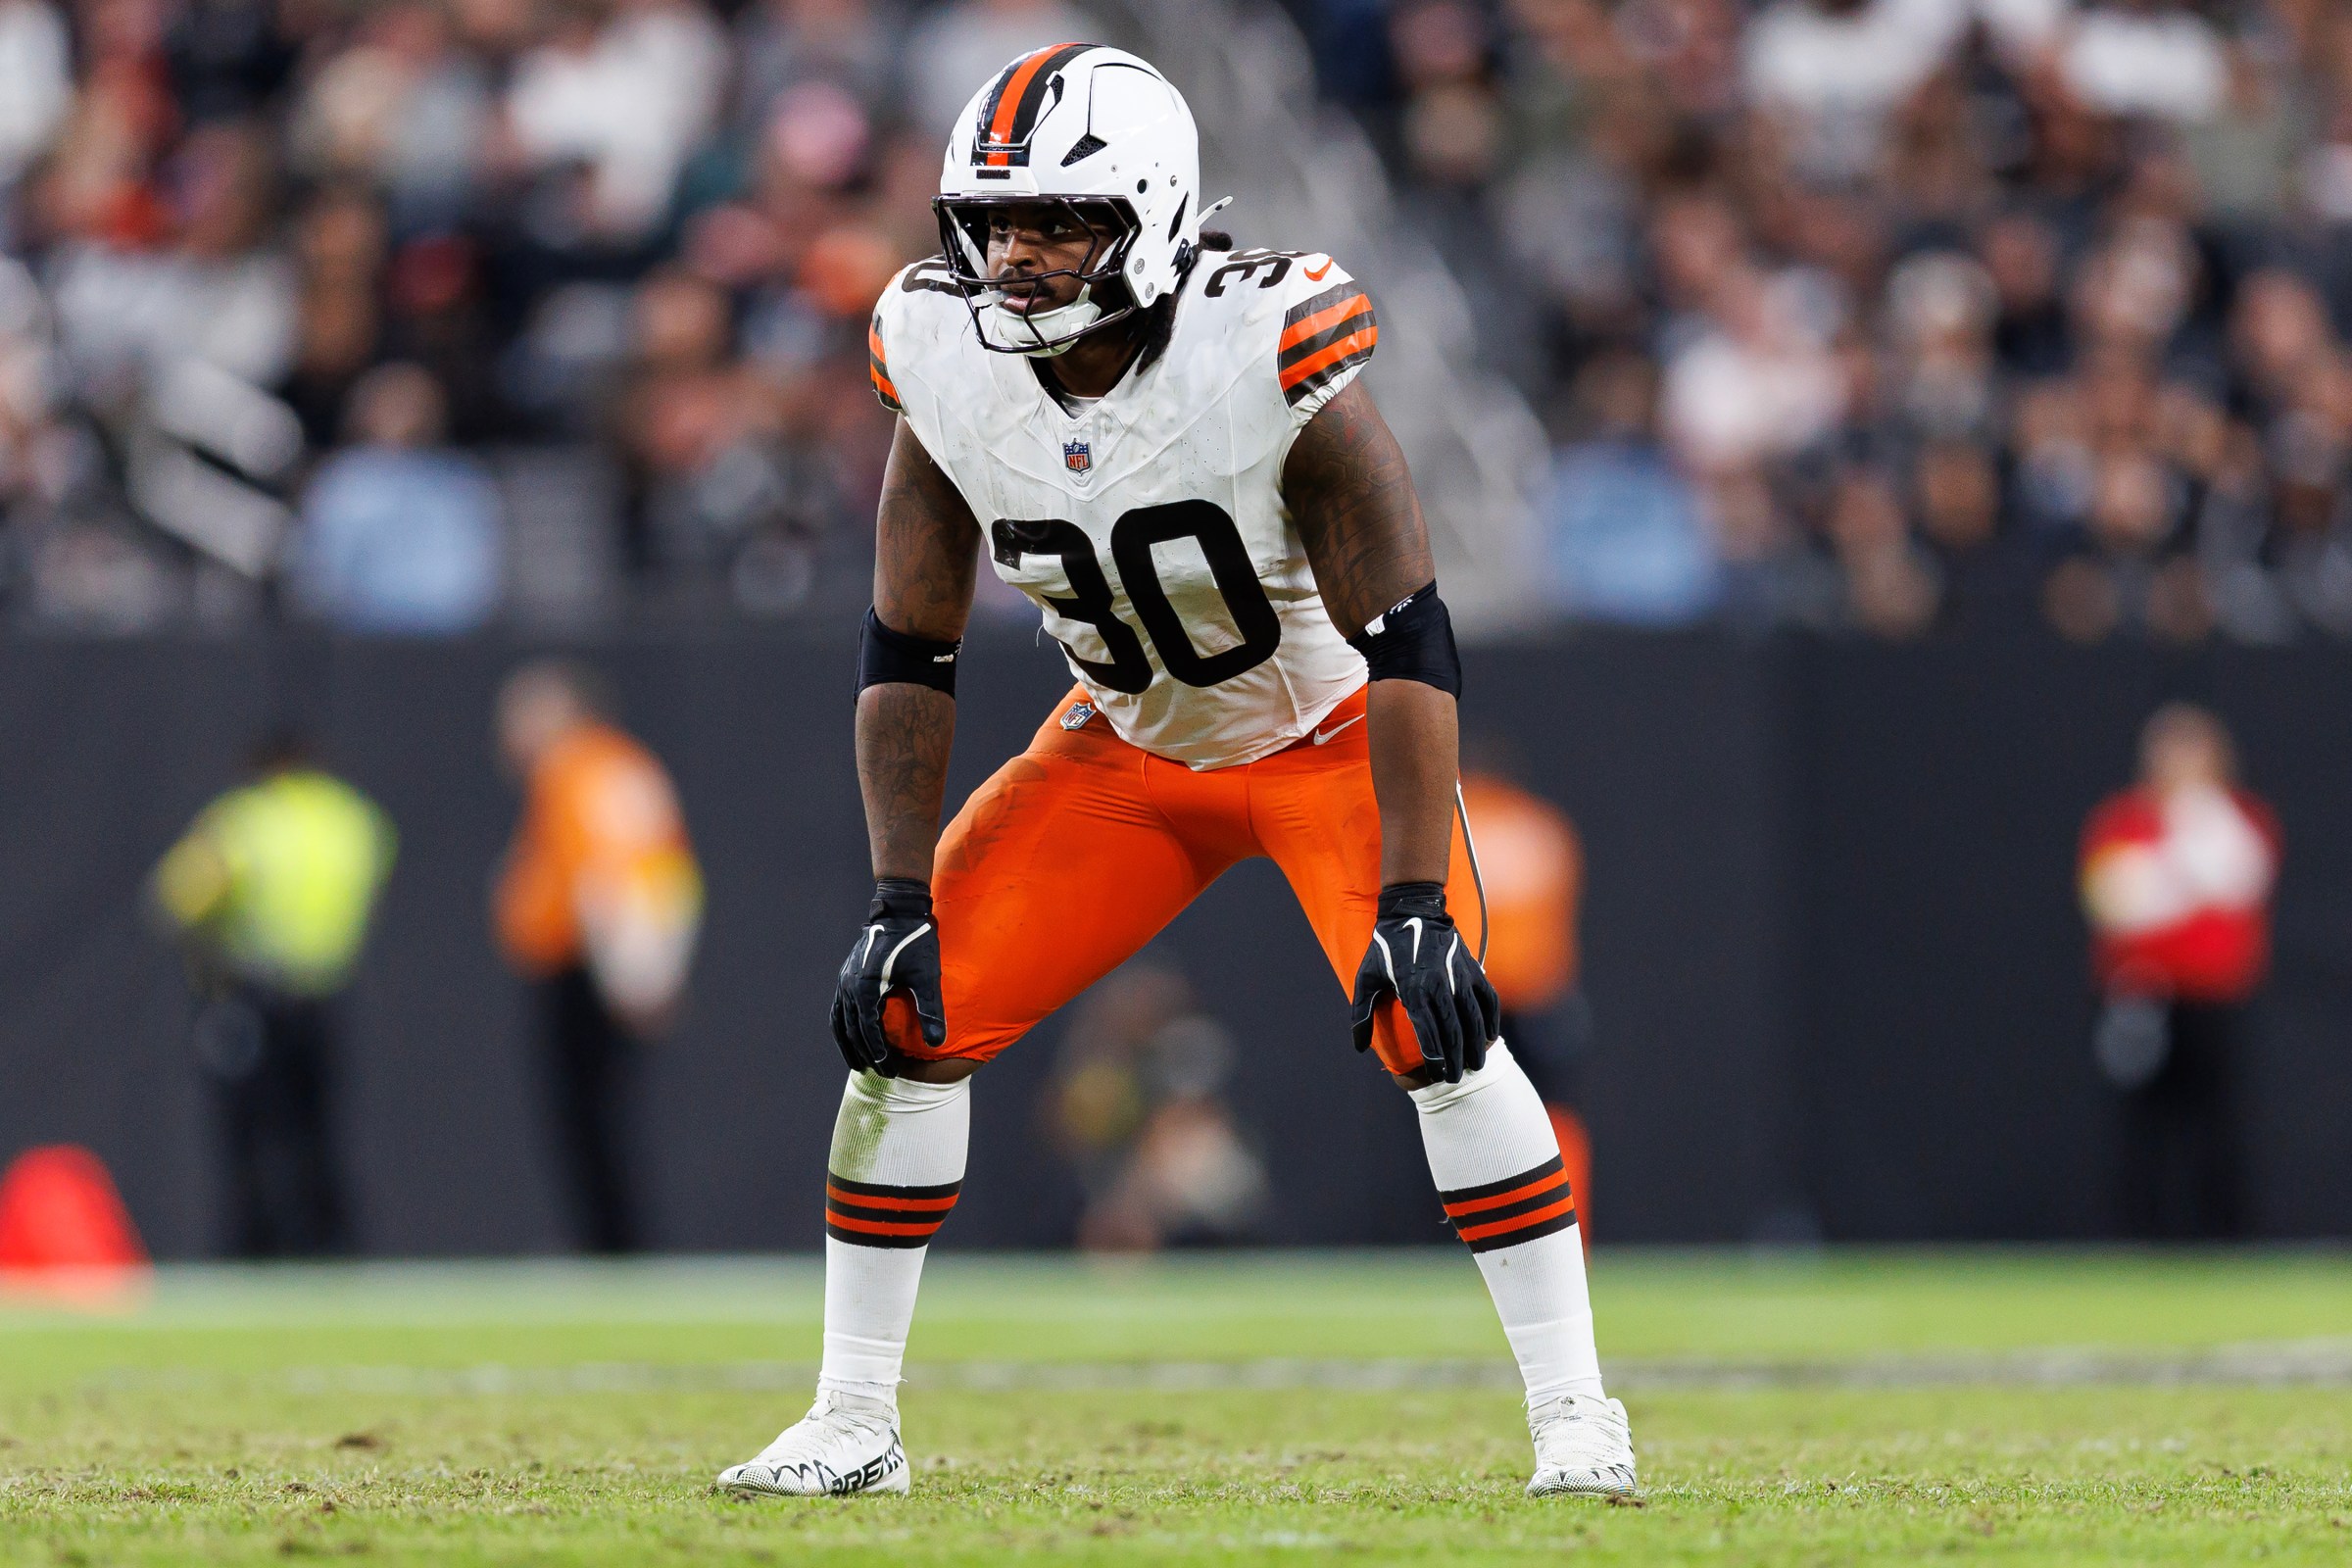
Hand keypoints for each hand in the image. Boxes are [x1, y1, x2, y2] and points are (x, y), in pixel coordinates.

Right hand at [830, 878, 946, 1074]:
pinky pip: (839, 1007)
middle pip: (852, 1030)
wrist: (900, 910)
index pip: (869, 1032)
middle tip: (881, 1074)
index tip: (889, 1071)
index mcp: (865, 989)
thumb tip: (937, 1044)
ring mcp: (844, 980)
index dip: (879, 1054)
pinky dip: (843, 1026)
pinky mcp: (846, 974)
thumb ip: (930, 1010)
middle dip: (866, 1054)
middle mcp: (849, 986)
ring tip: (859, 1065)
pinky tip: (852, 1036)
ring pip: (840, 1021)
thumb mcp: (927, 977)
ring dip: (849, 1045)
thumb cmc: (916, 942)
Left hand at [1349, 882, 1498, 1083]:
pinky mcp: (1473, 969)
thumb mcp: (1366, 978)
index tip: (1437, 1074)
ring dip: (1476, 1045)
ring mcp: (1459, 977)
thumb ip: (1361, 1013)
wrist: (1413, 910)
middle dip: (1455, 1059)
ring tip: (1476, 1064)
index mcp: (1412, 990)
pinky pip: (1488, 998)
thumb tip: (1358, 1047)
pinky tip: (1491, 1035)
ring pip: (1473, 1019)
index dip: (1434, 1057)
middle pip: (1452, 1031)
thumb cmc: (1385, 948)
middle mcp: (1439, 986)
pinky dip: (1491, 1018)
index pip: (1427, 1033)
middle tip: (1456, 1078)